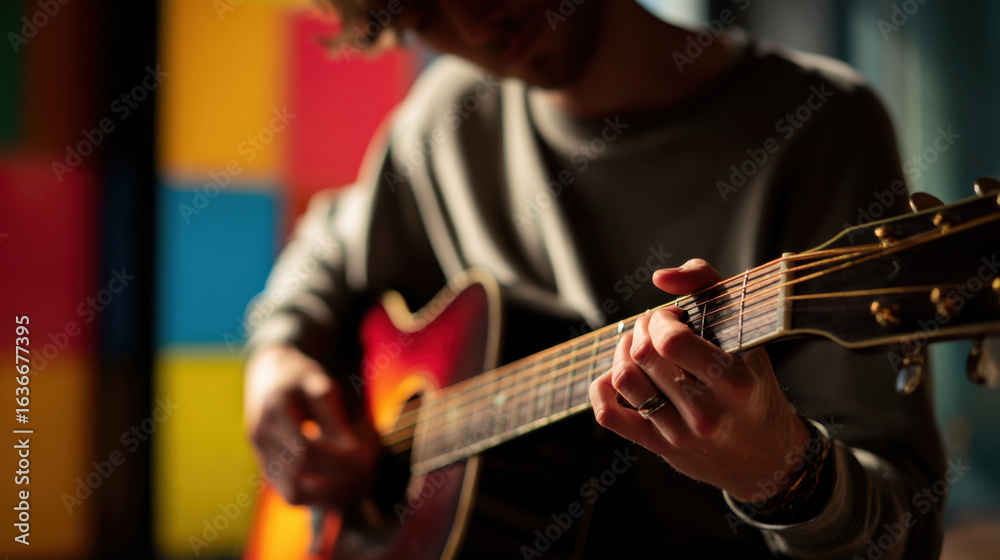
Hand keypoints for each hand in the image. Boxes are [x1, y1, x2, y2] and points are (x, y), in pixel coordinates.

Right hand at [244, 344, 378, 508]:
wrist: (266, 372)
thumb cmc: (299, 376)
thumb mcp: (319, 384)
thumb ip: (334, 417)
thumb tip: (354, 452)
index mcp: (274, 407)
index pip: (305, 447)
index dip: (338, 458)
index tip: (365, 455)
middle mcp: (259, 432)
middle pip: (299, 469)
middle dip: (337, 474)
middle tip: (365, 469)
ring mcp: (257, 451)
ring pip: (290, 490)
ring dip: (325, 493)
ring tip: (353, 484)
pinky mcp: (262, 463)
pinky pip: (287, 492)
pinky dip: (313, 497)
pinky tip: (336, 488)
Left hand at [589, 259, 810, 501]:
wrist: (764, 454)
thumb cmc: (753, 383)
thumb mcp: (747, 331)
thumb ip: (707, 284)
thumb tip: (659, 278)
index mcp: (733, 382)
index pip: (671, 341)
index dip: (661, 318)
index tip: (674, 317)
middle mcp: (706, 413)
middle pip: (644, 355)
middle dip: (642, 328)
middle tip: (654, 328)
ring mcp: (679, 434)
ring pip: (623, 379)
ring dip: (622, 351)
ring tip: (639, 347)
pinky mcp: (658, 447)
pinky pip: (609, 415)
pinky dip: (602, 388)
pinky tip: (618, 375)